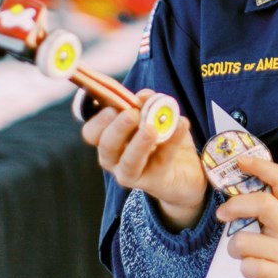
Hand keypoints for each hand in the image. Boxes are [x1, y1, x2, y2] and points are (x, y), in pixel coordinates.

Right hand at [81, 89, 206, 230]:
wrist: (186, 171)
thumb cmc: (163, 139)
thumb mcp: (156, 116)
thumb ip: (148, 104)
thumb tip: (145, 96)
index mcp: (110, 139)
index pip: (92, 132)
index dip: (99, 119)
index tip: (112, 106)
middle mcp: (115, 159)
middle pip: (106, 147)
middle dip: (117, 129)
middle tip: (131, 114)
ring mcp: (133, 174)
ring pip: (129, 163)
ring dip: (138, 144)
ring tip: (151, 129)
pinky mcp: (155, 182)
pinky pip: (161, 161)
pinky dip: (172, 140)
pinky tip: (182, 124)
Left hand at [217, 154, 277, 277]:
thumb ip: (270, 205)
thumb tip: (239, 178)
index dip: (260, 166)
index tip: (240, 161)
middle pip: (264, 204)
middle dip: (236, 205)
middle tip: (222, 213)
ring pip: (247, 240)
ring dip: (234, 246)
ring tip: (239, 252)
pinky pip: (250, 266)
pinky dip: (243, 268)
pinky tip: (250, 269)